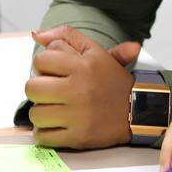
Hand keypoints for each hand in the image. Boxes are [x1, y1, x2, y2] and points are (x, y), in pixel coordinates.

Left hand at [24, 25, 140, 148]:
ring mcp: (79, 115)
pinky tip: (56, 125)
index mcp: (83, 66)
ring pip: (35, 114)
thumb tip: (36, 35)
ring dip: (41, 113)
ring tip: (54, 109)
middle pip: (32, 88)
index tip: (53, 72)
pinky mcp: (78, 137)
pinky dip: (45, 132)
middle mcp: (80, 89)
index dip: (43, 65)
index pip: (40, 61)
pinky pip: (44, 136)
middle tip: (50, 92)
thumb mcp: (95, 51)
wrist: (138, 110)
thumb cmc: (112, 80)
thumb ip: (66, 36)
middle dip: (38, 89)